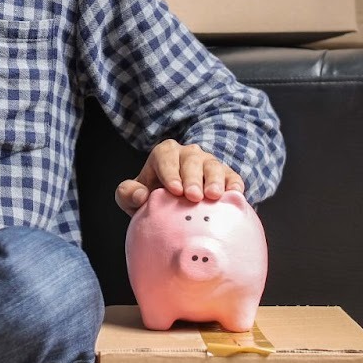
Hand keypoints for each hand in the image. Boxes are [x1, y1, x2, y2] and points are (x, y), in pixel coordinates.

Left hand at [115, 139, 244, 215]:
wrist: (174, 208)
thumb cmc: (152, 199)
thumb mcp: (133, 198)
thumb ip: (128, 194)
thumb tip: (141, 195)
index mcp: (165, 154)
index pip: (166, 157)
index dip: (170, 172)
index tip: (174, 190)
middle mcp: (189, 155)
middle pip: (192, 160)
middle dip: (192, 178)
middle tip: (193, 196)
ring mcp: (209, 164)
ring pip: (213, 166)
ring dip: (214, 180)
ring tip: (213, 196)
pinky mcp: (226, 176)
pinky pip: (232, 177)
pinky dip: (234, 184)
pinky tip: (234, 194)